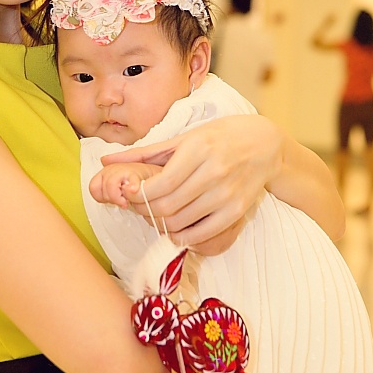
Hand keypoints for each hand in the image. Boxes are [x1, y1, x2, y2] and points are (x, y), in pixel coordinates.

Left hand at [100, 115, 282, 254]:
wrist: (264, 144)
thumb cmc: (220, 136)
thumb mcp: (184, 137)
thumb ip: (145, 152)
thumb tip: (107, 160)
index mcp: (198, 149)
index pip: (160, 184)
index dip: (138, 196)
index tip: (129, 195)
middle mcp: (213, 172)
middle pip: (167, 206)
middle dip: (145, 211)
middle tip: (138, 207)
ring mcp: (227, 194)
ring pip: (181, 222)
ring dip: (161, 224)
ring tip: (155, 215)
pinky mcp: (236, 211)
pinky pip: (202, 234)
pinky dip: (183, 236)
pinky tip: (176, 228)